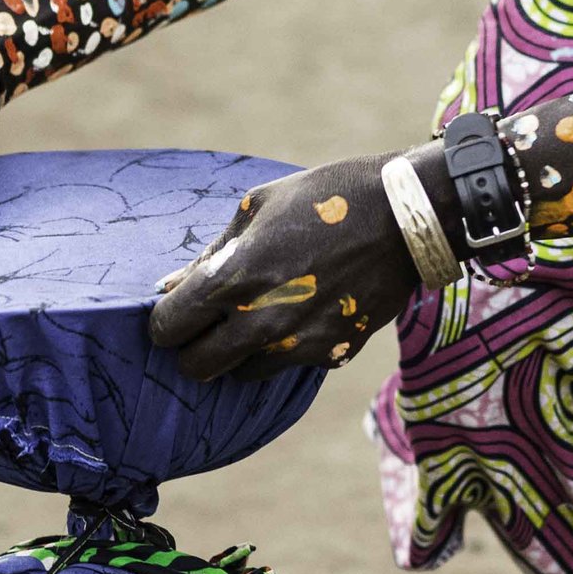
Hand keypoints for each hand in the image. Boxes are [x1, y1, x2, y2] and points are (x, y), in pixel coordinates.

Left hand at [149, 150, 432, 377]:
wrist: (407, 218)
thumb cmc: (327, 198)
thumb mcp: (258, 206)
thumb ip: (211, 254)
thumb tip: (169, 285)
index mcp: (235, 279)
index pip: (167, 328)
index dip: (165, 319)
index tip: (179, 307)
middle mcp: (261, 322)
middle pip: (195, 367)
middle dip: (193, 347)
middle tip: (209, 321)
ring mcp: (298, 346)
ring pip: (240, 375)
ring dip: (238, 352)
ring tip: (259, 312)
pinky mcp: (331, 355)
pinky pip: (287, 365)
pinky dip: (283, 348)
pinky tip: (303, 310)